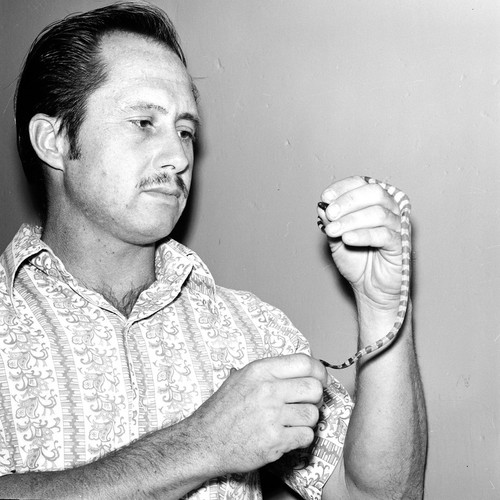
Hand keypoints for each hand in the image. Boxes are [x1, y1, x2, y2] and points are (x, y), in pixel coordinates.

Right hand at [188, 354, 326, 474]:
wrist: (204, 441)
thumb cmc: (224, 409)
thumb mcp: (242, 377)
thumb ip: (271, 371)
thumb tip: (305, 368)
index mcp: (260, 371)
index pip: (304, 362)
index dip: (318, 371)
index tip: (320, 379)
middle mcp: (267, 391)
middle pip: (314, 388)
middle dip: (315, 397)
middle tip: (307, 403)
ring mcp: (271, 417)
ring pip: (312, 414)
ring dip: (307, 420)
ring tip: (292, 421)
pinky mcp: (274, 441)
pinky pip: (306, 436)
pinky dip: (301, 438)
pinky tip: (288, 435)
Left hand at [317, 176, 403, 311]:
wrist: (369, 289)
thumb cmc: (356, 260)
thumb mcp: (336, 239)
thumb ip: (331, 222)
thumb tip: (322, 206)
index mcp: (375, 203)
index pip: (362, 184)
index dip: (343, 188)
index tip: (325, 197)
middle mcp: (390, 210)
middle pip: (374, 193)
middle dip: (348, 201)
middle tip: (330, 214)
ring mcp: (398, 227)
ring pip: (378, 213)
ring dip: (351, 220)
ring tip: (333, 231)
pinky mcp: (402, 245)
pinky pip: (385, 234)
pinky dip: (363, 234)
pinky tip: (347, 239)